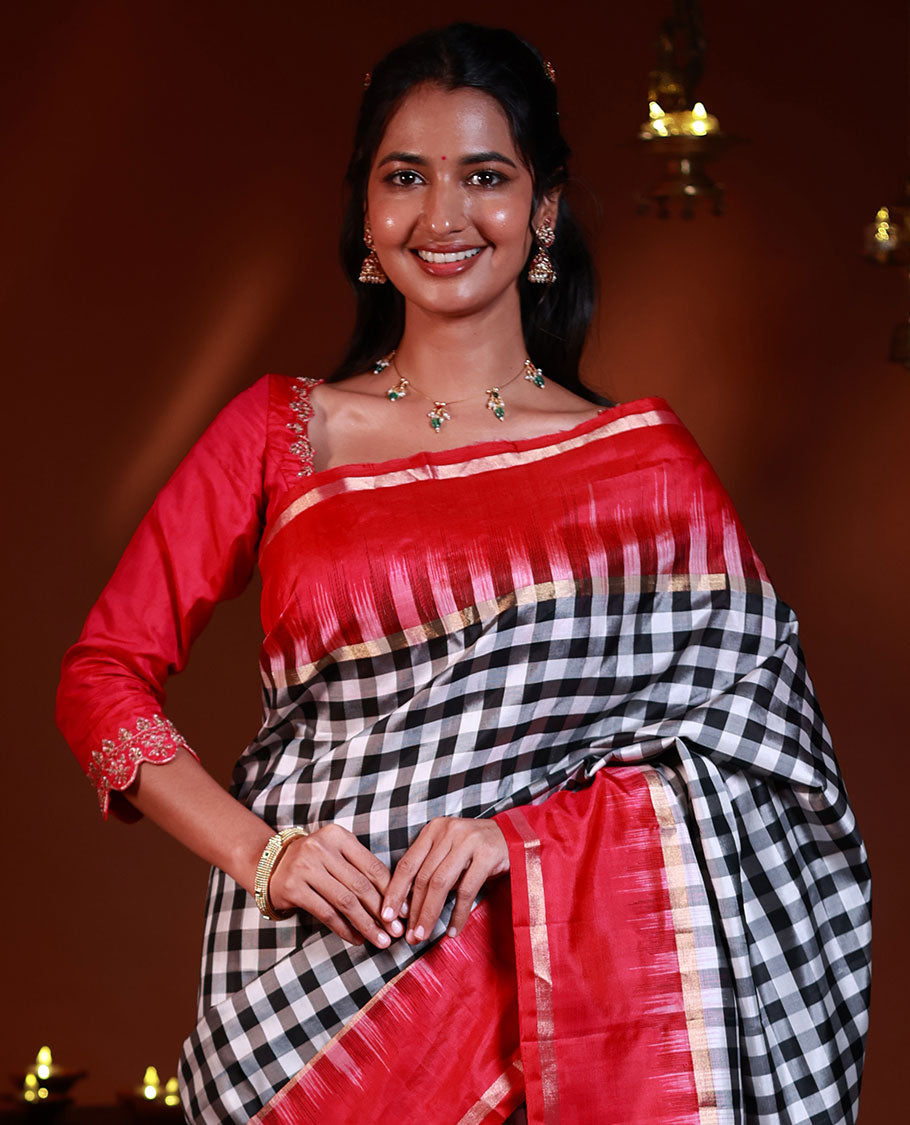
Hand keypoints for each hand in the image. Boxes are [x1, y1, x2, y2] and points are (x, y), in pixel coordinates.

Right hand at [267, 824, 402, 948]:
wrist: (271, 866)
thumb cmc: (315, 862)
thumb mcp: (337, 855)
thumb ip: (361, 870)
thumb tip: (396, 902)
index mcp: (338, 836)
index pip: (372, 866)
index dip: (391, 891)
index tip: (404, 912)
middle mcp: (321, 847)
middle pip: (360, 885)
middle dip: (381, 912)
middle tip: (396, 932)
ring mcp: (305, 867)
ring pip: (345, 901)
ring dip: (366, 924)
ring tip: (380, 940)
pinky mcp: (293, 888)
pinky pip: (326, 913)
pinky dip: (344, 929)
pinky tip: (357, 939)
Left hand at [381, 817, 508, 944]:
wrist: (515, 837)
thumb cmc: (476, 850)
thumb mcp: (449, 851)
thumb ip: (430, 868)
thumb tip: (407, 906)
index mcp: (434, 829)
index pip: (407, 863)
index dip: (395, 891)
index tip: (387, 915)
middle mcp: (448, 831)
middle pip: (423, 876)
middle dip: (414, 910)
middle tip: (409, 936)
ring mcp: (468, 840)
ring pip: (440, 883)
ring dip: (430, 914)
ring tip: (423, 936)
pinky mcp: (487, 854)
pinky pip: (466, 890)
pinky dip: (458, 913)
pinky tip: (453, 930)